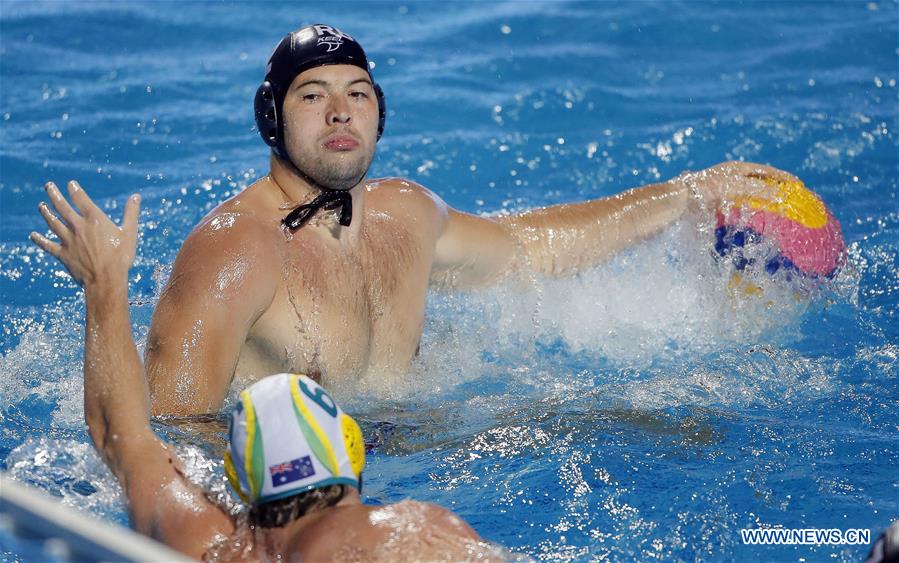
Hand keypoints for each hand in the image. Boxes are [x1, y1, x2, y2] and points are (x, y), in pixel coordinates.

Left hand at [30, 181, 140, 287]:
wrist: (106, 279)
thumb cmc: (121, 256)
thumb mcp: (129, 233)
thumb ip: (131, 213)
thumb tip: (136, 197)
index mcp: (95, 220)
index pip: (81, 199)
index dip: (75, 190)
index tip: (70, 184)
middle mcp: (78, 227)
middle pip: (62, 207)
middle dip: (54, 195)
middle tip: (48, 186)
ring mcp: (68, 240)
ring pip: (53, 223)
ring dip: (46, 213)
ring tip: (41, 206)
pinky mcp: (63, 254)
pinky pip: (47, 245)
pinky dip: (39, 240)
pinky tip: (33, 235)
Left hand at [676, 161, 801, 208]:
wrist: (678, 202)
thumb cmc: (706, 190)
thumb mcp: (736, 187)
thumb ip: (758, 189)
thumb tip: (780, 195)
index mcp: (737, 168)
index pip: (766, 171)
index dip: (783, 178)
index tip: (799, 186)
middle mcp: (732, 177)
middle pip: (760, 182)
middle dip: (776, 189)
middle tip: (792, 200)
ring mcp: (725, 190)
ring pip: (751, 194)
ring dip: (765, 201)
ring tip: (780, 210)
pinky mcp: (718, 204)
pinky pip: (740, 205)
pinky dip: (752, 210)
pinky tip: (758, 218)